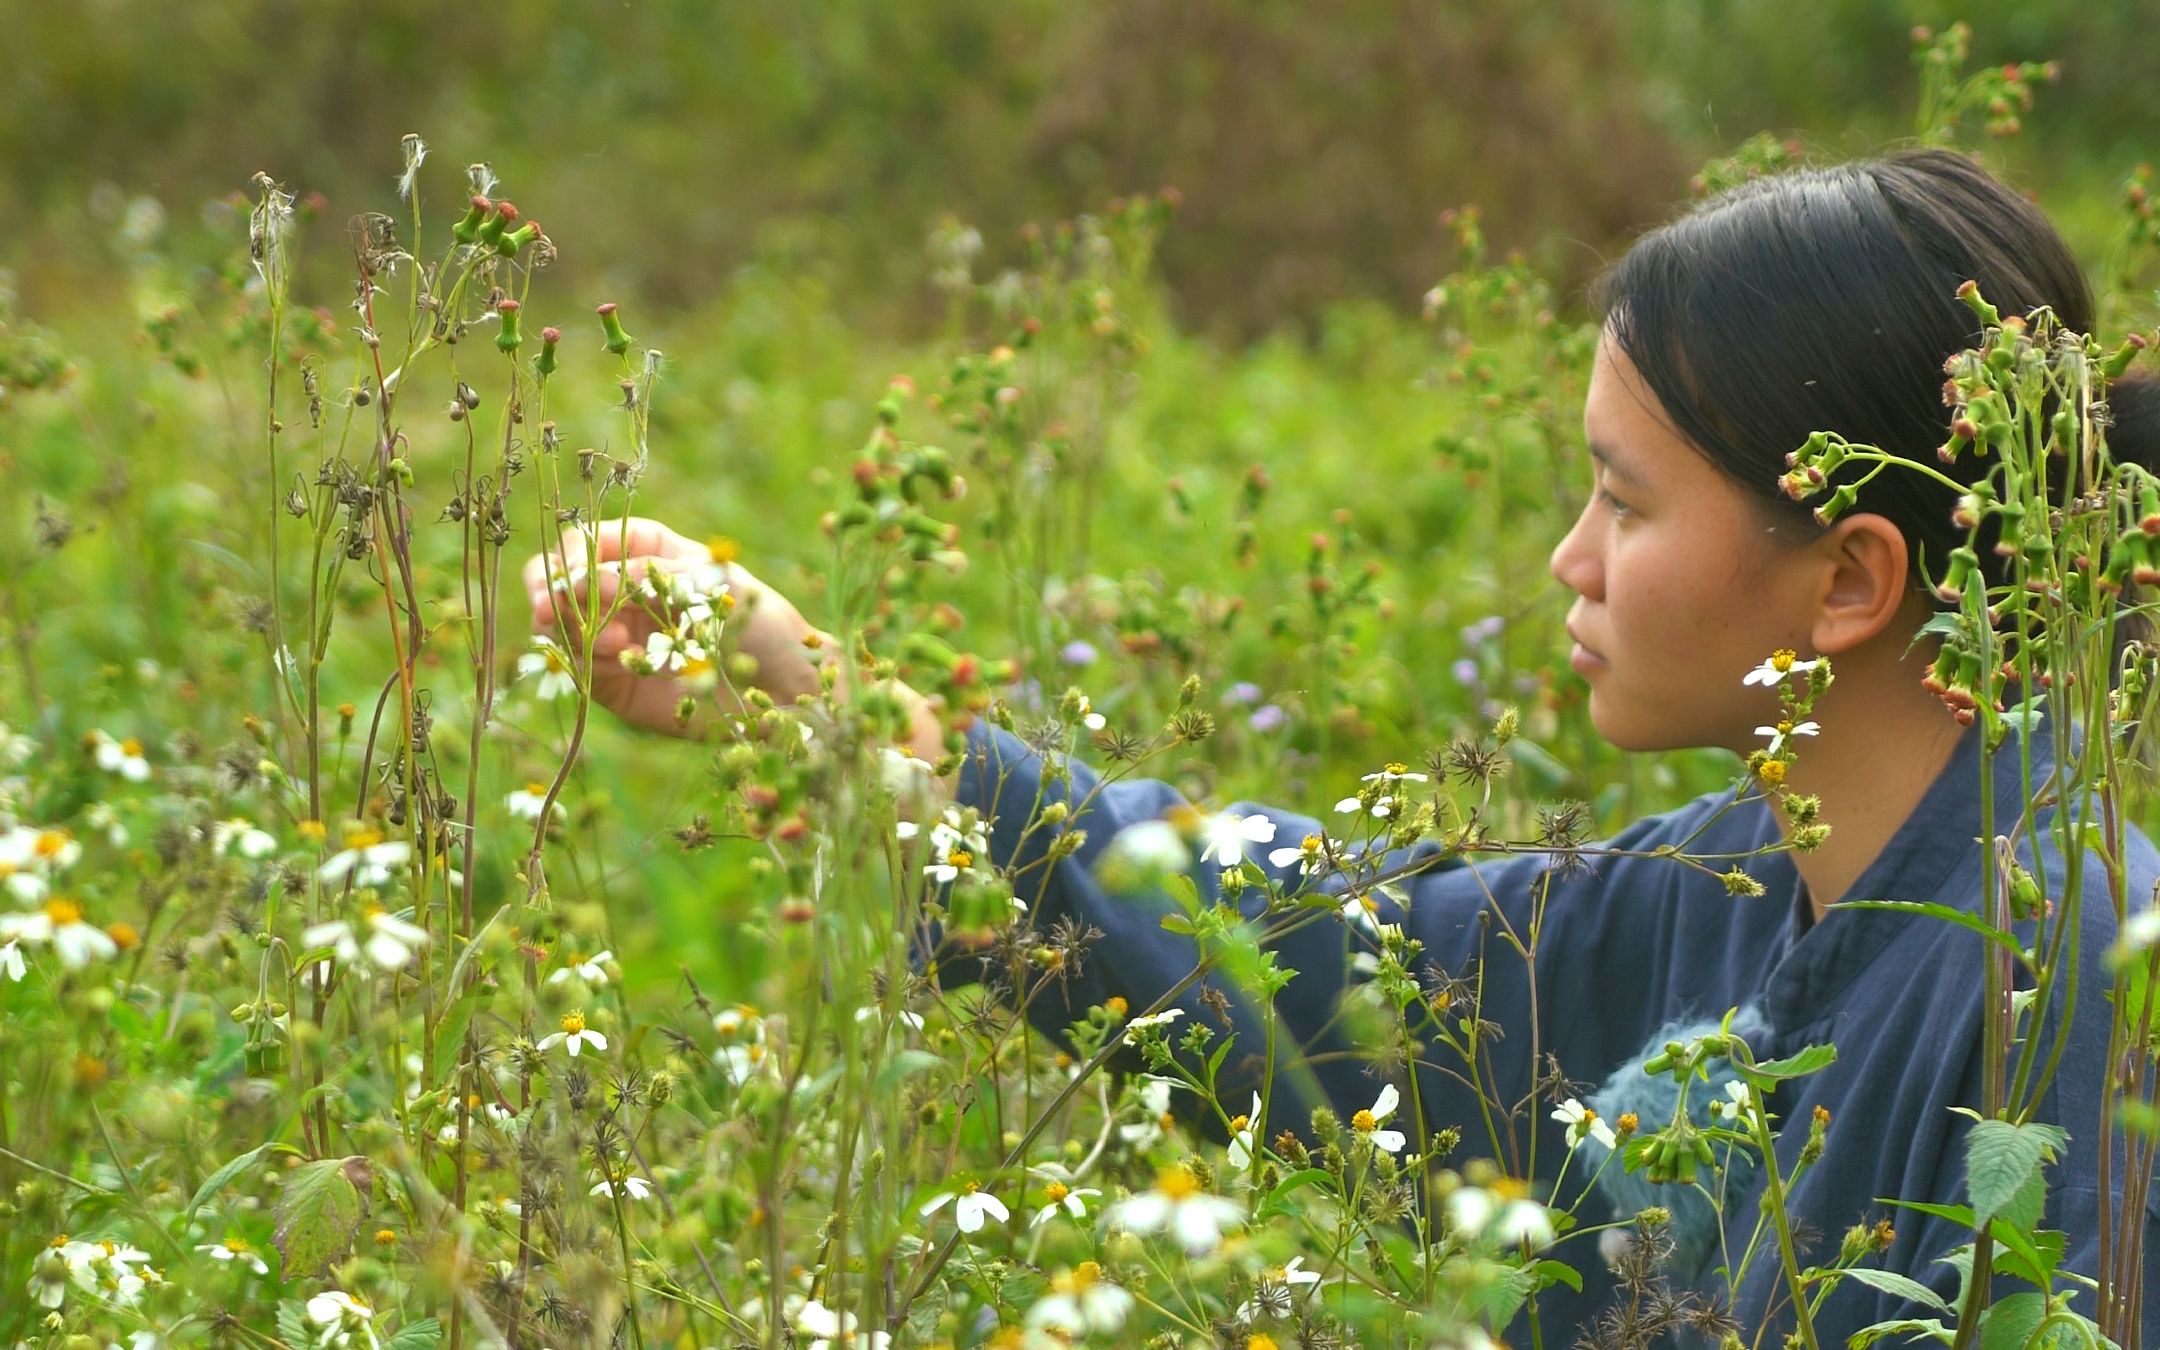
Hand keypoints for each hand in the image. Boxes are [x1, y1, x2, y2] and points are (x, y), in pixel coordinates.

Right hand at [520, 517, 826, 738]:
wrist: (785, 687)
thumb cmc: (757, 620)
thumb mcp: (705, 582)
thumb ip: (642, 576)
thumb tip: (578, 580)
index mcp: (646, 551)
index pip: (586, 540)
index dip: (569, 552)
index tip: (567, 570)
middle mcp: (621, 591)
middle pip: (557, 578)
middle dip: (550, 588)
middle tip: (552, 606)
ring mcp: (614, 635)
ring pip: (559, 622)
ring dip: (573, 625)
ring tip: (615, 640)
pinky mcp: (614, 680)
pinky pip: (577, 664)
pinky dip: (587, 659)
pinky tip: (621, 656)